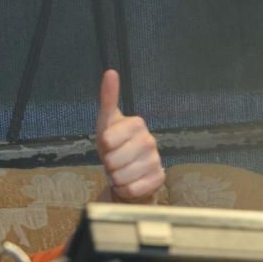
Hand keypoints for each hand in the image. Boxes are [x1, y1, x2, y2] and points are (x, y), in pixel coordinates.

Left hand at [95, 69, 164, 202]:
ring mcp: (156, 160)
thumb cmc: (114, 146)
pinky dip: (125, 189)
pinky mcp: (159, 179)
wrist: (127, 173)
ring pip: (122, 175)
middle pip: (113, 159)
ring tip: (120, 171)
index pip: (107, 138)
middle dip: (107, 163)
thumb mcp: (106, 122)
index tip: (107, 145)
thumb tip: (110, 72)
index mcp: (136, 124)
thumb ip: (107, 98)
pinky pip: (134, 189)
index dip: (103, 146)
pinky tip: (129, 182)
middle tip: (113, 161)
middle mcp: (150, 140)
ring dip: (115, 177)